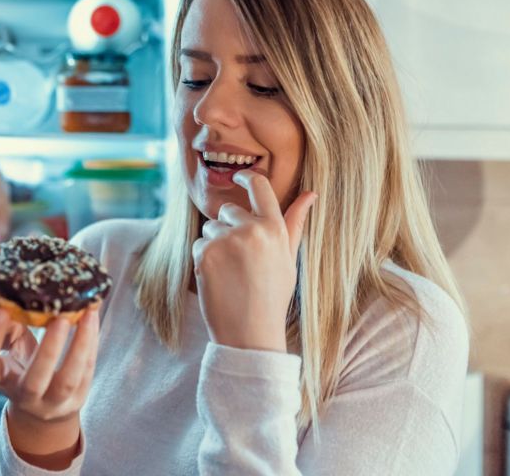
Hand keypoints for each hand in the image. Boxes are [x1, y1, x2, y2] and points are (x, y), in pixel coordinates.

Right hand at [0, 308, 99, 465]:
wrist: (43, 407)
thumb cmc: (24, 365)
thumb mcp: (13, 348)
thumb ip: (13, 325)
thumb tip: (21, 295)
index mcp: (0, 378)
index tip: (1, 309)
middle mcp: (25, 396)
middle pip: (35, 381)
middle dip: (49, 349)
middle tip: (60, 317)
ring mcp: (52, 403)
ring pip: (68, 380)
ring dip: (79, 346)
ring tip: (88, 315)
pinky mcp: (77, 399)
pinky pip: (86, 372)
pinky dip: (91, 345)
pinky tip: (93, 322)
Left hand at [193, 170, 316, 351]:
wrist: (250, 332)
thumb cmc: (272, 296)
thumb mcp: (288, 258)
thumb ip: (294, 223)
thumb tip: (310, 194)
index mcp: (275, 228)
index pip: (259, 187)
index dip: (246, 178)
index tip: (238, 176)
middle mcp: (251, 229)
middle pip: (227, 210)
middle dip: (229, 228)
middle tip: (240, 260)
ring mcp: (227, 240)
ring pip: (210, 228)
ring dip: (215, 244)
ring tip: (231, 273)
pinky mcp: (205, 253)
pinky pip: (199, 245)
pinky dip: (204, 260)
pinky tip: (217, 279)